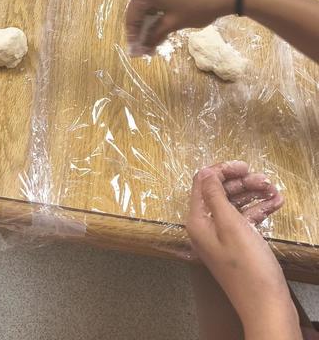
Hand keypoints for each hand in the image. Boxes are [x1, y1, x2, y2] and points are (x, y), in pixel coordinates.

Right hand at [126, 0, 241, 54]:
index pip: (132, 16)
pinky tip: (165, 19)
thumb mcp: (174, 23)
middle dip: (143, 27)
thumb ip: (154, 35)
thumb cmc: (198, 5)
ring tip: (157, 36)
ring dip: (152, 17)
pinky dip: (159, 6)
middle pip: (139, 7)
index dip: (134, 36)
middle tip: (148, 46)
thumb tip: (142, 48)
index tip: (136, 52)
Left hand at [186, 166, 298, 334]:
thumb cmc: (247, 265)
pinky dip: (259, 210)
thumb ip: (215, 196)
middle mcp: (205, 227)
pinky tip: (276, 203)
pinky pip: (245, 220)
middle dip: (241, 183)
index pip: (203, 184)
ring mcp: (222, 237)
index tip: (243, 166)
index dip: (221, 171)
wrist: (267, 306)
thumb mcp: (230, 225)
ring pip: (235, 205)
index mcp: (197, 221)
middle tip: (263, 179)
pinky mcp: (237, 245)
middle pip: (220, 193)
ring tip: (273, 189)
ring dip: (253, 194)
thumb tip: (204, 172)